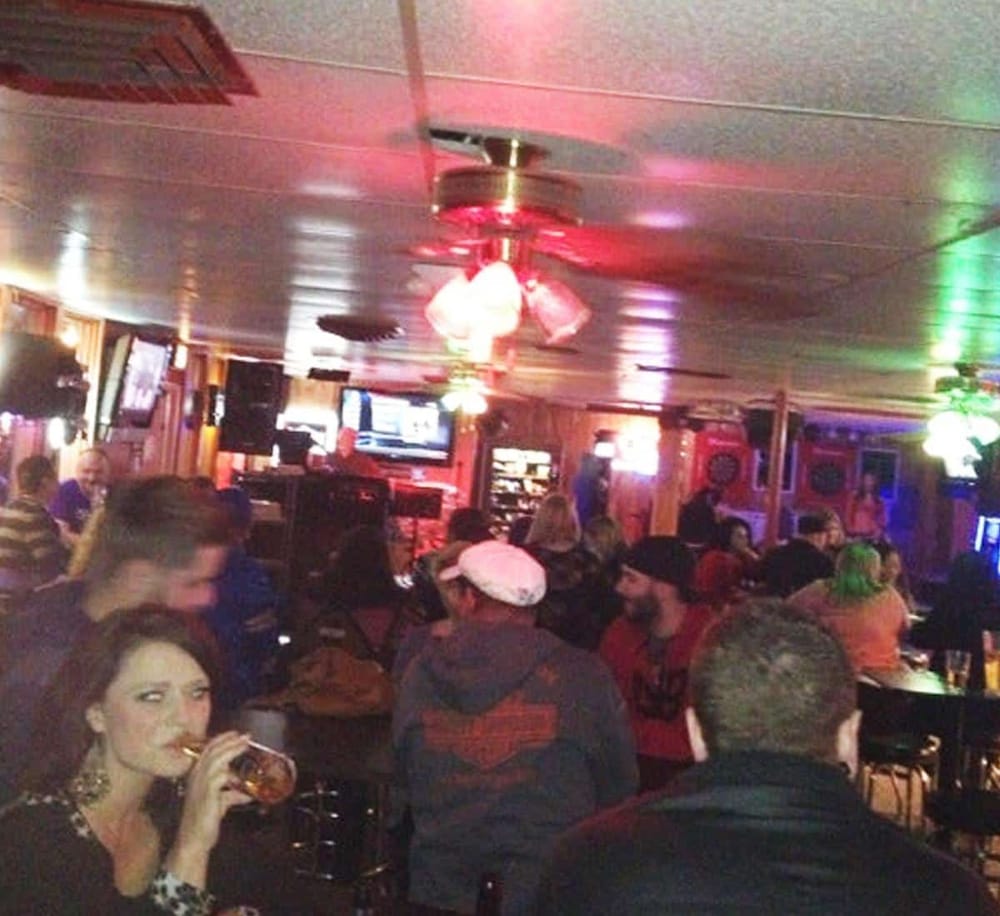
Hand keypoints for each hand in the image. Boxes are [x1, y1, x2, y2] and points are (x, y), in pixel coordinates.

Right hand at [166, 732, 253, 886]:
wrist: (193, 841)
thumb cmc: (204, 822)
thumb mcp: (219, 804)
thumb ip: (231, 796)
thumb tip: (248, 794)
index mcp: (196, 776)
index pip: (207, 751)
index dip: (221, 740)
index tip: (235, 734)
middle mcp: (195, 777)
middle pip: (212, 751)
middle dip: (229, 740)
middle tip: (244, 735)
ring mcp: (200, 785)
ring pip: (215, 760)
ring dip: (231, 750)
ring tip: (244, 744)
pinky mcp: (207, 795)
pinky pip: (220, 777)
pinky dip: (233, 774)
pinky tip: (242, 776)